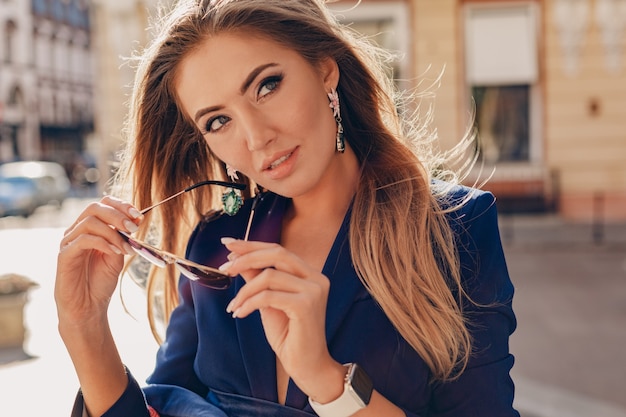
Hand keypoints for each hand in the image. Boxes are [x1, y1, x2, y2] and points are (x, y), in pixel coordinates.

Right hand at [55, 196, 141, 327]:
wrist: (88, 307)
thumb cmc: (101, 282)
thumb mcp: (118, 256)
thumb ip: (123, 238)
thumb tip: (136, 220)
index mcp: (90, 228)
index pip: (102, 204)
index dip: (121, 205)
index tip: (138, 215)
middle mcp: (77, 231)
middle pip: (94, 208)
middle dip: (118, 215)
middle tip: (134, 229)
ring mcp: (69, 242)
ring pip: (89, 222)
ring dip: (113, 232)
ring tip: (126, 247)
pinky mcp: (64, 255)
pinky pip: (83, 240)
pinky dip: (103, 242)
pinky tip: (115, 251)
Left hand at [219, 238, 341, 393]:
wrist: (307, 366)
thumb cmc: (290, 336)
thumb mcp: (269, 302)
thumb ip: (258, 280)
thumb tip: (238, 259)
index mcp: (310, 274)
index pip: (279, 250)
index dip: (253, 245)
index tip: (228, 244)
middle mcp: (316, 278)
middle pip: (278, 253)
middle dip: (247, 256)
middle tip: (225, 267)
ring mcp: (314, 290)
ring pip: (269, 275)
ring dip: (244, 290)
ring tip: (234, 306)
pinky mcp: (306, 305)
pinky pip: (268, 296)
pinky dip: (249, 303)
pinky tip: (239, 314)